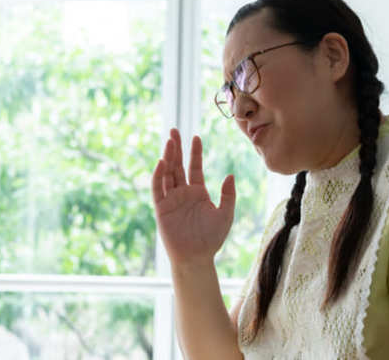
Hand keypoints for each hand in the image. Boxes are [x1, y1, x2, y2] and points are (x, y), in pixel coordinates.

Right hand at [151, 128, 235, 266]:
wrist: (197, 258)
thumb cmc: (212, 238)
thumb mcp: (226, 214)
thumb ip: (228, 195)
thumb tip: (230, 175)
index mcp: (198, 192)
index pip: (195, 167)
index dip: (195, 152)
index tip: (196, 137)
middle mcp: (183, 193)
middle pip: (178, 165)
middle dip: (176, 148)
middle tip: (174, 130)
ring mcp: (171, 199)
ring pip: (167, 173)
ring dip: (167, 157)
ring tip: (169, 141)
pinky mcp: (161, 209)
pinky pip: (158, 189)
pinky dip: (158, 176)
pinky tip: (161, 162)